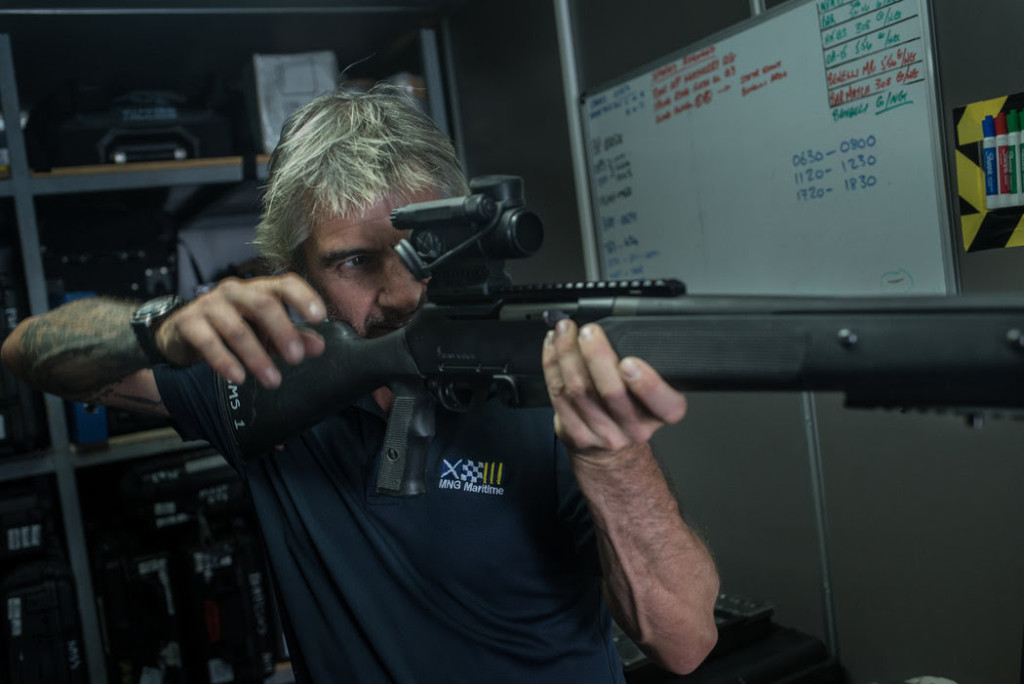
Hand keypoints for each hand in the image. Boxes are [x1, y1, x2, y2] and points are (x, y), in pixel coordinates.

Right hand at [156, 274, 326, 387]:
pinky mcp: (188, 322)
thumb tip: (318, 347)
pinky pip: (208, 341)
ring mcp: (209, 304)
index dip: (303, 297)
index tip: (319, 317)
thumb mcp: (266, 334)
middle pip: (262, 303)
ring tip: (272, 380)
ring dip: (257, 356)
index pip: (285, 284)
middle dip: (282, 332)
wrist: (183, 333)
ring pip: (236, 327)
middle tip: (296, 358)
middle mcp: (235, 291)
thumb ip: (292, 337)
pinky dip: (225, 361)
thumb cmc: (232, 328)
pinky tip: (238, 378)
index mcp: (259, 290)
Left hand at [541, 319, 686, 462]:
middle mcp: (634, 427)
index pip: (664, 403)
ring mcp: (604, 433)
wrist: (611, 447)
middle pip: (612, 392)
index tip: (630, 362)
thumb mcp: (653, 389)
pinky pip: (558, 395)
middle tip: (589, 332)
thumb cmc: (632, 407)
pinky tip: (554, 347)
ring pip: (579, 390)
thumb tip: (621, 322)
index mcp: (661, 413)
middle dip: (596, 355)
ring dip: (568, 354)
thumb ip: (649, 362)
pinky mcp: (576, 433)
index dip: (647, 384)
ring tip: (565, 331)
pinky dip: (552, 365)